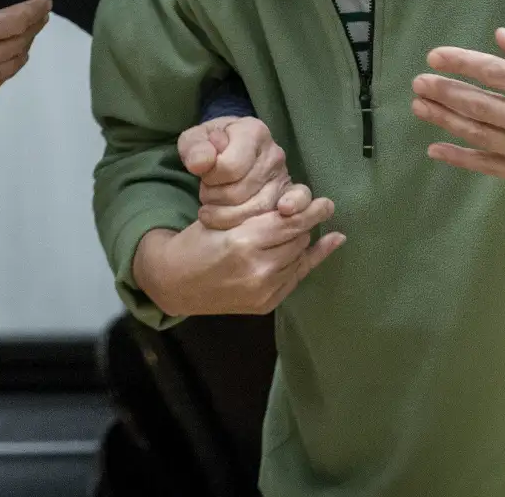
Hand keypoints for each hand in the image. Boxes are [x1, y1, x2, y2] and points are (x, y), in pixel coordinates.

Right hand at [0, 0, 50, 123]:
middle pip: (17, 45)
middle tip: (40, 17)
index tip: (45, 3)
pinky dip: (4, 71)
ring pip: (8, 68)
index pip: (14, 22)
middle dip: (32, 29)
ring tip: (27, 38)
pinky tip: (1, 64)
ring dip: (22, 51)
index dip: (33, 11)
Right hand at [133, 201, 345, 317]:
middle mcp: (258, 269)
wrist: (174, 281)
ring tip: (304, 225)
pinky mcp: (266, 304)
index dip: (310, 211)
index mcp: (243, 242)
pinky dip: (310, 259)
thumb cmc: (195, 241)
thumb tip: (299, 205)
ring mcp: (263, 291)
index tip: (325, 201)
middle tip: (312, 208)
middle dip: (305, 223)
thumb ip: (258, 214)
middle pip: (298, 239)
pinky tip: (330, 243)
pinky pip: (297, 277)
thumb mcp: (221, 217)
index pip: (289, 223)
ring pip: (299, 256)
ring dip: (302, 240)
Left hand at [178, 116, 313, 228]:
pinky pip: (299, 201)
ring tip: (218, 206)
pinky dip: (293, 207)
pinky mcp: (290, 193)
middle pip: (240, 192)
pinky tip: (283, 210)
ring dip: (229, 215)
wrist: (228, 150)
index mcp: (252, 132)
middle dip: (216, 199)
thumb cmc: (211, 145)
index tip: (204, 176)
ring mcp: (284, 174)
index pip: (229, 167)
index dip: (210, 178)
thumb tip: (200, 163)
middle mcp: (274, 152)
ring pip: (257, 208)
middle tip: (208, 194)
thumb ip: (194, 149)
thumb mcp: (194, 141)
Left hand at [413, 27, 504, 176]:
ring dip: (446, 120)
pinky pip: (489, 166)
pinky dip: (461, 159)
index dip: (463, 63)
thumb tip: (499, 33)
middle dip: (447, 93)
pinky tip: (433, 149)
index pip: (495, 73)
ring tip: (418, 106)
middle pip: (481, 105)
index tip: (434, 57)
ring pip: (480, 134)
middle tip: (418, 83)